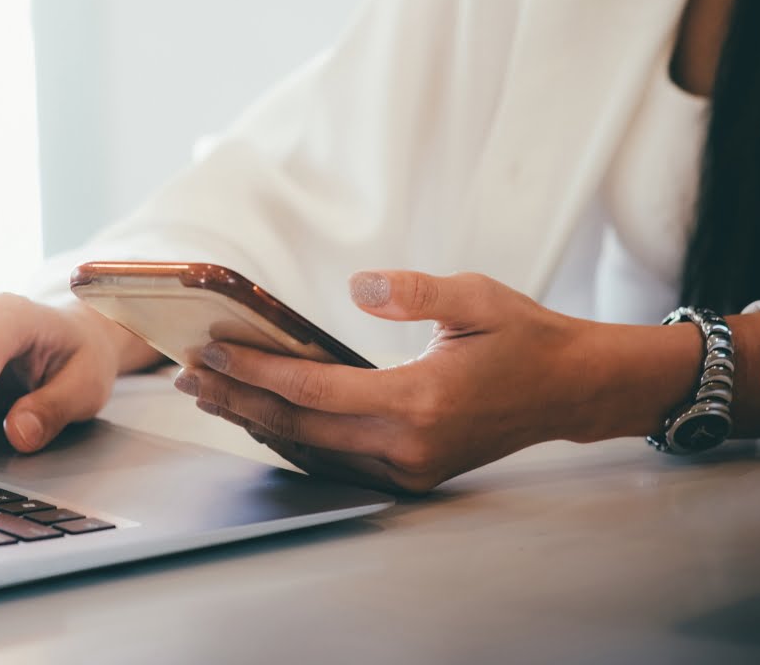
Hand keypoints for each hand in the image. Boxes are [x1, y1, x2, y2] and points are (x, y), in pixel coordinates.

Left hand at [172, 271, 638, 492]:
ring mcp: (409, 467)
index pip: (313, 389)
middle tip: (189, 374)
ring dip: (256, 422)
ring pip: (311, 451)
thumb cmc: (524, 336)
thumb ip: (414, 291)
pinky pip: (335, 461)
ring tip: (210, 394)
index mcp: (419, 400)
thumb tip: (358, 286)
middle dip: (238, 398)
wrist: (570, 389)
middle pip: (299, 427)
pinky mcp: (411, 473)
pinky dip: (292, 439)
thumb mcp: (477, 296)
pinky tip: (263, 419)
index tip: (213, 347)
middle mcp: (407, 445)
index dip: (256, 368)